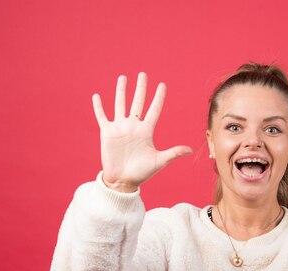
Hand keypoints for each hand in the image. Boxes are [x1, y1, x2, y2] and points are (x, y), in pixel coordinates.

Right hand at [92, 72, 192, 191]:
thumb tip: (190, 150)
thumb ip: (173, 153)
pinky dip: (99, 107)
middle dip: (141, 88)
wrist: (123, 180)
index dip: (158, 98)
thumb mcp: (159, 161)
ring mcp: (120, 128)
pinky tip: (97, 96)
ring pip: (120, 104)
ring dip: (121, 91)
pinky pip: (102, 117)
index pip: (154, 110)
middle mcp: (133, 126)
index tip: (162, 85)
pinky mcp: (107, 133)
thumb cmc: (142, 172)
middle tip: (143, 74)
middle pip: (138, 102)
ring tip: (123, 77)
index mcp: (146, 131)